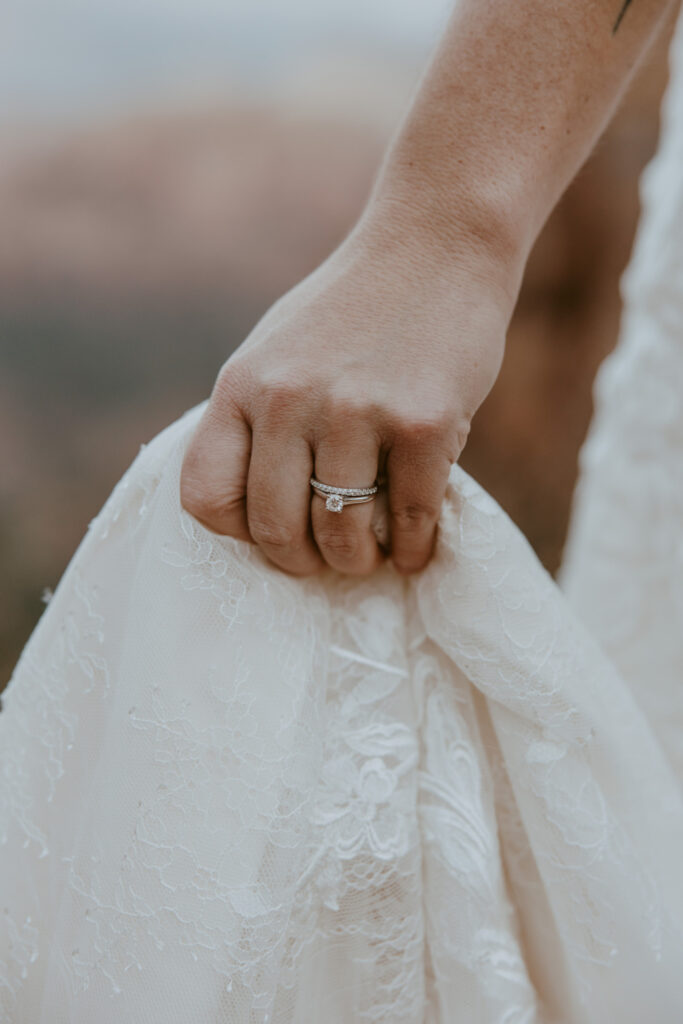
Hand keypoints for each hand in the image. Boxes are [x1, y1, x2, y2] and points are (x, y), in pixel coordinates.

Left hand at [179, 201, 517, 576]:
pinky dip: (415, 548)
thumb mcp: (277, 353)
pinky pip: (410, 521)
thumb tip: (257, 515)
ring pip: (343, 536)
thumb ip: (257, 422)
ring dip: (359, 560)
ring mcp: (356, 411)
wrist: (437, 243)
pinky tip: (417, 545)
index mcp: (242, 385)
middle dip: (304, 562)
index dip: (238, 532)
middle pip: (275, 530)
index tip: (274, 528)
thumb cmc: (355, 310)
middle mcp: (288, 400)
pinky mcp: (423, 423)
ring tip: (373, 552)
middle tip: (330, 558)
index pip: (205, 497)